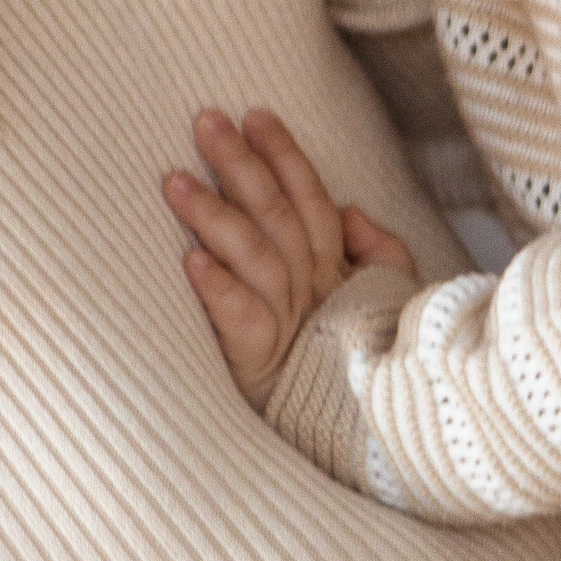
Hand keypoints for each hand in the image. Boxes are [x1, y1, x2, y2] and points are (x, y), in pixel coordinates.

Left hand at [162, 106, 417, 401]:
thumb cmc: (362, 369)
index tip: (254, 114)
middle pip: (278, 217)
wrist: (370, 445)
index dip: (285, 156)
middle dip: (242, 166)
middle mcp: (315, 292)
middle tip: (205, 122)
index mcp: (337, 274)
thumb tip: (350, 208)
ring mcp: (291, 327)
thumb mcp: (386, 303)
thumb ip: (378, 253)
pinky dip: (220, 289)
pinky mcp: (263, 366)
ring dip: (216, 216)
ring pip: (256, 257)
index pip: (312, 201)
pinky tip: (191, 261)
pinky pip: (243, 320)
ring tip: (174, 182)